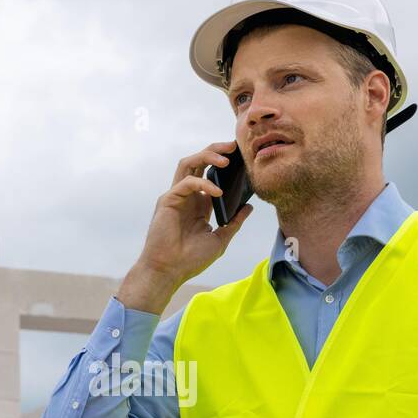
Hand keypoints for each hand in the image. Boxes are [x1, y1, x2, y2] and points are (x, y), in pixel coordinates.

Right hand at [117, 140, 254, 313]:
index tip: (241, 157)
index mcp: (198, 203)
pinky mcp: (168, 200)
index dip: (223, 162)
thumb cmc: (191, 259)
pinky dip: (203, 183)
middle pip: (198, 161)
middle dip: (215, 150)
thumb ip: (234, 222)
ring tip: (226, 158)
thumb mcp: (220, 239)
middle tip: (234, 147)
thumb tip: (249, 207)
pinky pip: (186, 182)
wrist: (170, 271)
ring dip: (207, 156)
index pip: (210, 173)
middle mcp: (187, 196)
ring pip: (188, 163)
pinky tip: (218, 192)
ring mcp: (176, 196)